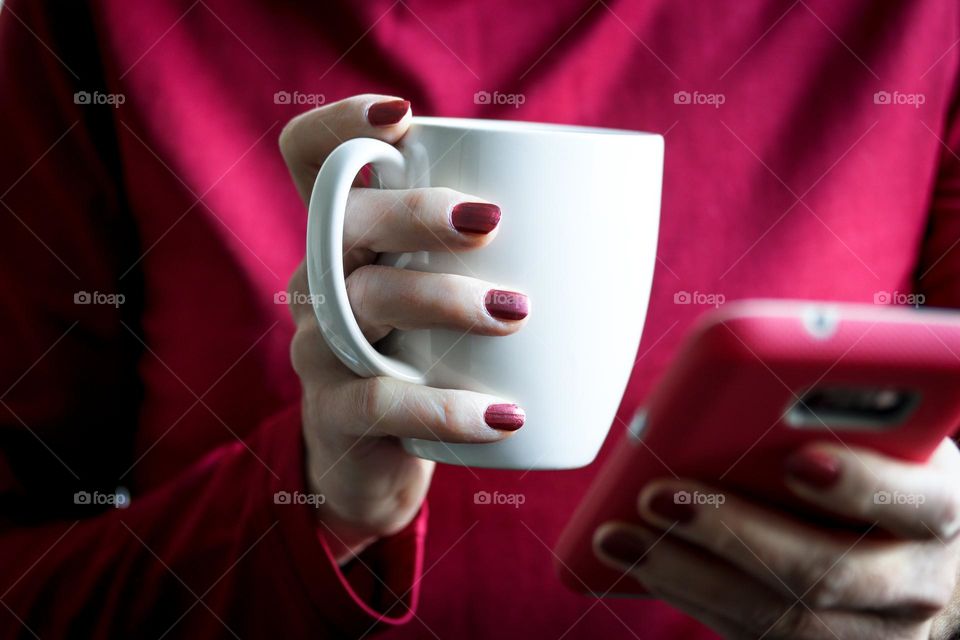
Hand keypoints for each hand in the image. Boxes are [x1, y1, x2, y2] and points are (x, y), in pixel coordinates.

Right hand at [280, 95, 528, 561]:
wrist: (384, 465)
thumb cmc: (438, 365)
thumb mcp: (457, 302)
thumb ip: (504, 254)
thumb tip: (622, 211)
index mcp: (355, 242)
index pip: (312, 159)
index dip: (339, 123)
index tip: (403, 116)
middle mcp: (323, 283)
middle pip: (338, 220)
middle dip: (413, 210)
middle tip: (491, 221)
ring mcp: (322, 349)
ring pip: (359, 301)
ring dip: (441, 297)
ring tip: (517, 311)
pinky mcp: (335, 417)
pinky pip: (379, 402)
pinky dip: (447, 407)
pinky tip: (507, 415)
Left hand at [595, 438, 959, 638]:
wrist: (913, 556)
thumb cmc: (884, 474)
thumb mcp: (885, 440)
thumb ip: (840, 423)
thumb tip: (732, 396)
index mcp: (940, 507)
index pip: (918, 502)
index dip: (860, 485)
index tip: (796, 461)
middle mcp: (918, 580)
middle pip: (827, 573)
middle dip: (733, 535)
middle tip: (659, 497)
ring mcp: (875, 632)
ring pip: (780, 619)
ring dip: (685, 574)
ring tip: (618, 536)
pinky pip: (752, 636)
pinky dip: (688, 595)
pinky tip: (639, 563)